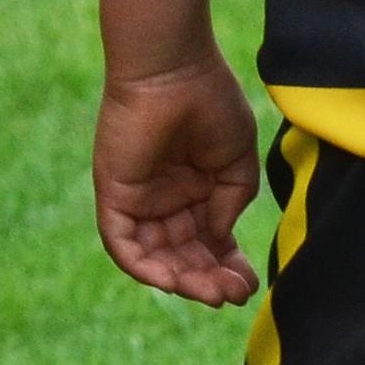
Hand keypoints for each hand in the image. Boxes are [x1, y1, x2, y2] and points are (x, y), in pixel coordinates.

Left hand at [93, 42, 265, 306]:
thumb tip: (219, 238)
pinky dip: (144, 268)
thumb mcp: (237, 163)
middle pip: (184, 256)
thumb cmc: (210, 103)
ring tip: (210, 293)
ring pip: (156, 258)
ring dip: (182, 281)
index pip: (209, 243)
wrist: (175, 69)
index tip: (250, 282)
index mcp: (196, 190)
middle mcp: (165, 200)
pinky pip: (123, 245)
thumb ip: (231, 204)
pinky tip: (172, 282)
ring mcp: (139, 200)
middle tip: (231, 295)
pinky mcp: (115, 195)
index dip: (229, 266)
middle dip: (209, 280)